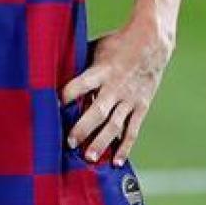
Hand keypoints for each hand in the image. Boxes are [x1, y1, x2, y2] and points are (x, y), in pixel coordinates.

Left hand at [61, 23, 173, 165]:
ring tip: (89, 158)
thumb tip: (53, 75)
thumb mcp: (96, 48)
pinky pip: (132, 130)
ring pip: (114, 124)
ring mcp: (130, 99)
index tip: (53, 108)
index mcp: (101, 70)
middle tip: (69, 143)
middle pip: (98, 111)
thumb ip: (80, 65)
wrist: (152, 42)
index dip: (67, 96)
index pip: (81, 85)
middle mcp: (116, 86)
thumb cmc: (117, 44)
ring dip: (101, 142)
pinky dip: (125, 147)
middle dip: (83, 128)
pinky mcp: (141, 106)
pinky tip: (116, 162)